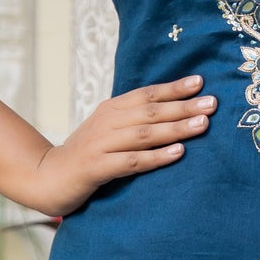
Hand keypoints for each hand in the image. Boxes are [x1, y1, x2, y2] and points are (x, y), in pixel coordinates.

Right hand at [25, 75, 218, 216]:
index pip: (147, 94)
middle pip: (150, 111)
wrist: (47, 177)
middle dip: (183, 106)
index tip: (201, 82)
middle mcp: (106, 122)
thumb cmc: (86, 154)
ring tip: (202, 125)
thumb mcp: (107, 130)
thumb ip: (133, 120)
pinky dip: (156, 157)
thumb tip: (172, 110)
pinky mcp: (96, 168)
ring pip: (145, 134)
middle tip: (212, 103)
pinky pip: (132, 161)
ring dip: (176, 128)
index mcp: (111, 110)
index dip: (173, 88)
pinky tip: (178, 153)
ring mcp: (101, 144)